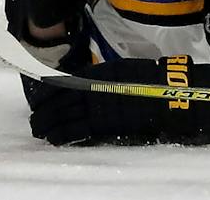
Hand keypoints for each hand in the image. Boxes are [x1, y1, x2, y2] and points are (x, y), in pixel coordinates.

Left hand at [27, 57, 209, 145]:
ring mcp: (97, 108)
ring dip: (48, 124)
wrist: (173, 96)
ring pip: (63, 117)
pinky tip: (54, 139)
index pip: (65, 82)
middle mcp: (94, 88)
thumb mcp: (126, 71)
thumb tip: (86, 83)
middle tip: (36, 119)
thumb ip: (106, 78)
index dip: (49, 90)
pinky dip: (62, 135)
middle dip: (45, 111)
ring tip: (41, 130)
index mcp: (100, 74)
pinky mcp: (104, 125)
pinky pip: (76, 131)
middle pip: (60, 101)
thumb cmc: (154, 82)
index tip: (39, 97)